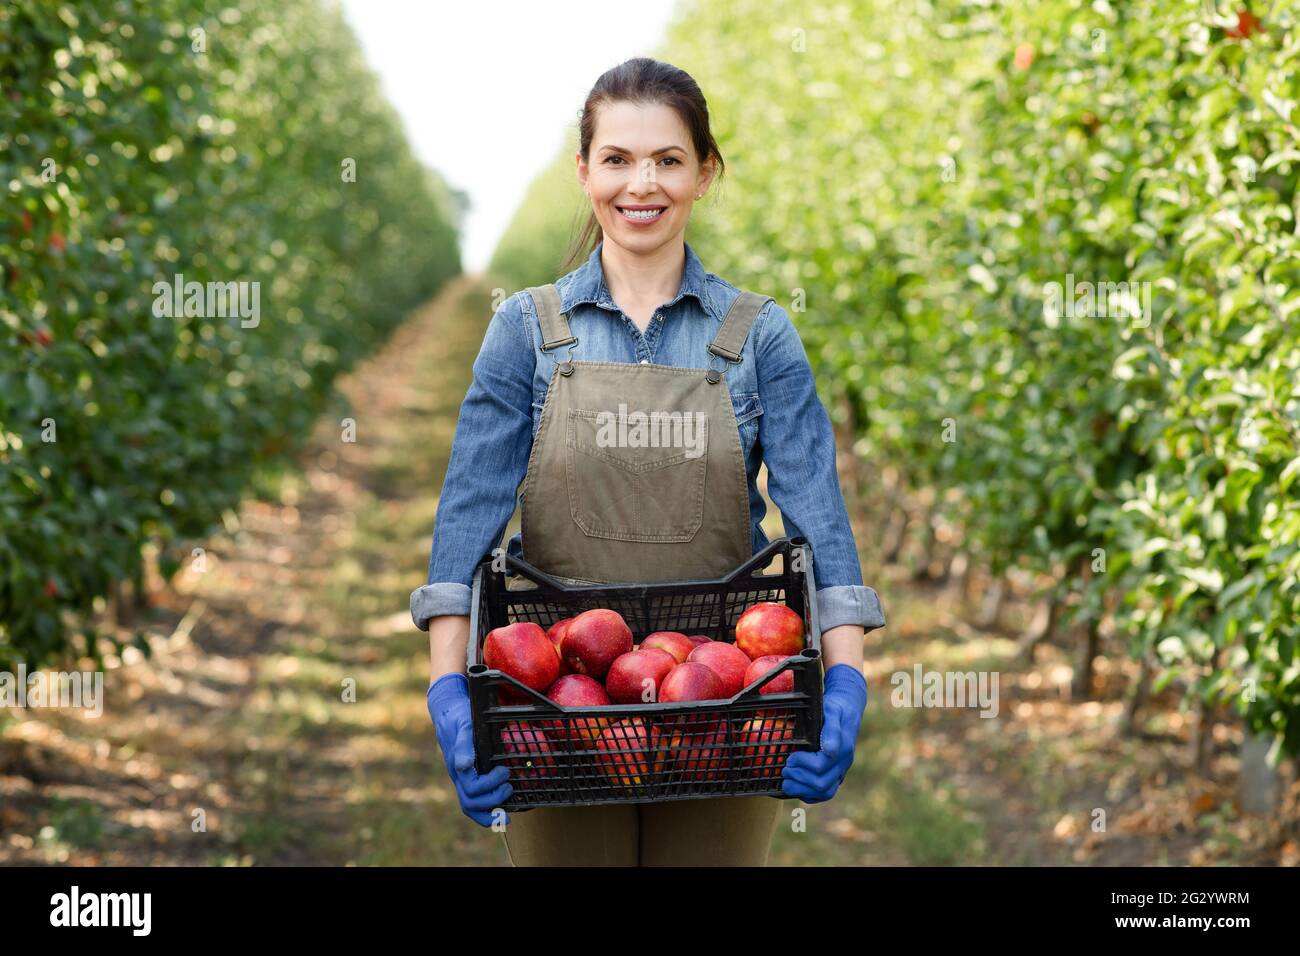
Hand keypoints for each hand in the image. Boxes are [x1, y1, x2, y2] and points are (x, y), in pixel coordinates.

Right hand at [427, 672, 512, 826]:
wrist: (447, 712)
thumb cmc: (460, 717)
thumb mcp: (464, 724)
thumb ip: (464, 745)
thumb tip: (464, 766)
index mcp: (457, 765)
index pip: (472, 789)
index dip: (490, 786)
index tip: (505, 771)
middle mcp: (457, 776)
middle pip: (470, 804)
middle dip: (493, 801)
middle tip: (509, 788)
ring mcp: (461, 778)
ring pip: (470, 806)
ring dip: (490, 811)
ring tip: (508, 808)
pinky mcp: (466, 778)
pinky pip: (473, 800)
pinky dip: (486, 810)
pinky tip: (501, 810)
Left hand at [781, 664, 867, 803]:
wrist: (848, 709)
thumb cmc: (835, 709)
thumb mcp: (832, 711)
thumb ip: (831, 730)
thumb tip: (829, 749)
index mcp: (842, 748)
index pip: (821, 766)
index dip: (802, 763)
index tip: (791, 756)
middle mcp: (843, 763)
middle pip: (821, 784)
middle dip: (799, 777)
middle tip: (786, 767)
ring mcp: (841, 771)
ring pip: (824, 793)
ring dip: (801, 789)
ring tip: (787, 778)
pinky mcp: (836, 775)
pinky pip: (825, 794)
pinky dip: (808, 793)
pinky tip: (796, 784)